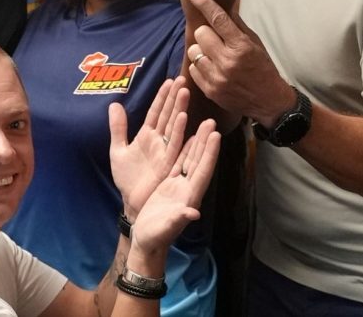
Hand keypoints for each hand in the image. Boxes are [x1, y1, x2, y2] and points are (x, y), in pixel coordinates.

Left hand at [109, 77, 189, 219]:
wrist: (131, 203)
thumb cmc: (127, 179)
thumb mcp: (117, 150)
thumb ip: (118, 128)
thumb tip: (114, 104)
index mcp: (147, 136)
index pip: (156, 112)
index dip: (162, 97)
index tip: (170, 81)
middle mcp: (159, 142)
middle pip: (168, 116)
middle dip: (175, 98)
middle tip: (182, 80)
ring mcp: (165, 152)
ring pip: (174, 127)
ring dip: (179, 110)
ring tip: (185, 93)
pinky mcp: (167, 165)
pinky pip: (175, 146)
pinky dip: (179, 132)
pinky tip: (183, 118)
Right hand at [129, 118, 221, 254]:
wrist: (146, 241)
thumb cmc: (156, 236)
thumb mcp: (166, 228)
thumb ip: (179, 219)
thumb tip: (194, 213)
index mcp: (189, 196)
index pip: (202, 171)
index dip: (209, 154)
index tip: (216, 135)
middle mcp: (188, 188)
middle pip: (199, 161)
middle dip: (206, 142)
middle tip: (212, 121)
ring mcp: (181, 186)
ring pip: (191, 159)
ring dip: (198, 142)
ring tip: (204, 124)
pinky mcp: (171, 185)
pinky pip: (180, 163)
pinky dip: (185, 150)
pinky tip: (189, 138)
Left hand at [184, 0, 293, 123]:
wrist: (269, 101)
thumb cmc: (263, 68)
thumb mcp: (255, 44)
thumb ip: (237, 26)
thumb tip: (224, 5)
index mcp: (241, 46)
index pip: (219, 19)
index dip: (204, 2)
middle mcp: (228, 61)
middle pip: (201, 33)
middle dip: (207, 33)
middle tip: (217, 40)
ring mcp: (217, 77)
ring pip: (193, 50)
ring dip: (201, 50)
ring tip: (214, 56)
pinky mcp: (210, 90)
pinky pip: (192, 68)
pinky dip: (200, 66)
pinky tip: (212, 68)